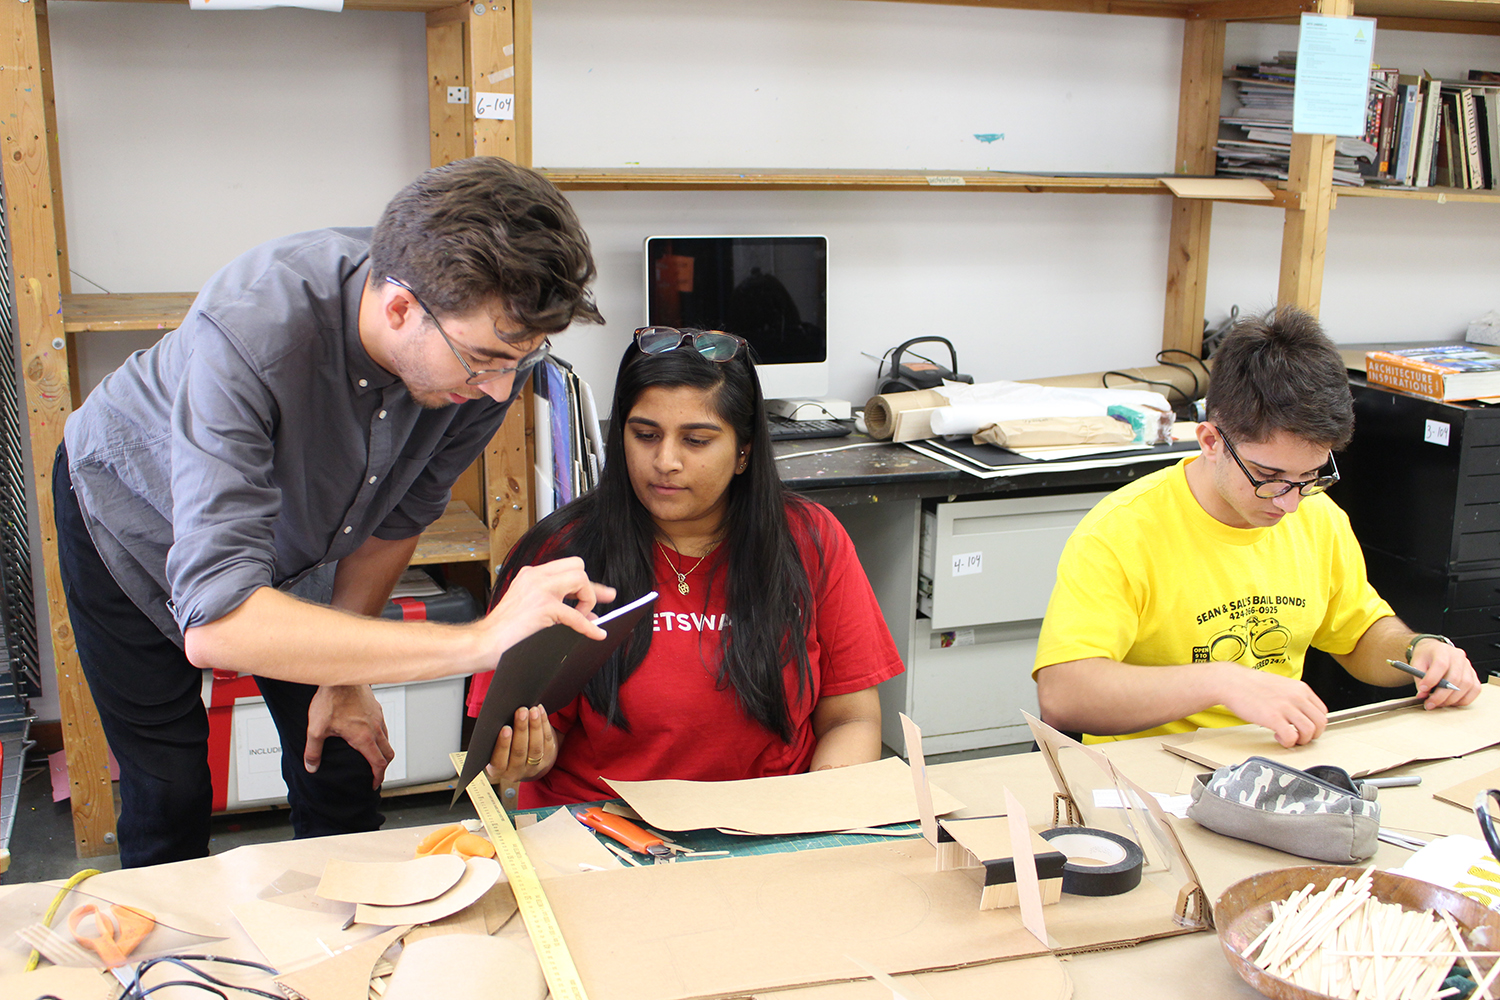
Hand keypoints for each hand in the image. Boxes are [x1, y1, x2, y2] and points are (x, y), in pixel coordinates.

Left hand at [305, 684, 395, 788]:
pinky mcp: (376, 707)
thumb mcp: (316, 729)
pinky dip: (380, 736)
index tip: (374, 784)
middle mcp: (375, 728)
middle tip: (377, 773)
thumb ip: (313, 751)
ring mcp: (378, 717)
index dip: (378, 777)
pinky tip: (369, 732)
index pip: (378, 763)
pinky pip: (383, 726)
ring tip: (373, 754)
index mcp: (363, 738)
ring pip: (387, 739)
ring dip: (383, 751)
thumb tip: (312, 766)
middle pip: (388, 753)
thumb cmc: (331, 699)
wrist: (342, 675)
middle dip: (384, 766)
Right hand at [483, 705, 557, 782]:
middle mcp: (516, 772)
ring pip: (536, 747)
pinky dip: (544, 724)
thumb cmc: (502, 748)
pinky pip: (547, 741)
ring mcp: (533, 767)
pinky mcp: (547, 759)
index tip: (505, 728)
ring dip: (535, 726)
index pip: (499, 760)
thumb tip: (501, 715)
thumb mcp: (493, 748)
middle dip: (521, 729)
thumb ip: (495, 738)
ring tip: (533, 710)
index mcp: (498, 770)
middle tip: (521, 712)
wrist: (523, 760)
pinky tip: (540, 711)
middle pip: (520, 751)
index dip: (503, 744)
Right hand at [485, 558, 616, 652]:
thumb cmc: (502, 631)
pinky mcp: (543, 607)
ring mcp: (539, 589)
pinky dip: (589, 627)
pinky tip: (596, 634)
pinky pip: (577, 615)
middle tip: (594, 606)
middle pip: (578, 566)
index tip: (599, 594)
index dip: (585, 583)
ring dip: (587, 601)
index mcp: (530, 575)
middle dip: (590, 588)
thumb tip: (588, 615)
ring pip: (580, 579)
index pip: (567, 567)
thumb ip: (557, 606)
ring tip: (581, 619)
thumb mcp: (530, 610)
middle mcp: (535, 576)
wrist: (482, 642)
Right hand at [1216, 664, 1328, 748]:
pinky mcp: (1274, 718)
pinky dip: (1287, 742)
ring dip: (1301, 740)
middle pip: (1320, 723)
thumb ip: (1294, 697)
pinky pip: (1291, 737)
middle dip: (1312, 735)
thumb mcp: (1281, 685)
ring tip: (1289, 738)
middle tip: (1300, 737)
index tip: (1306, 728)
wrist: (1231, 682)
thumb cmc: (1251, 684)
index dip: (1316, 724)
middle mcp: (1297, 697)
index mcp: (1300, 688)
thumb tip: (1302, 712)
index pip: (1322, 711)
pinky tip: (1278, 737)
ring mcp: (1286, 707)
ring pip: (1309, 732)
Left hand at [1409, 638, 1483, 708]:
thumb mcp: (1416, 663)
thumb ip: (1418, 679)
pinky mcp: (1473, 675)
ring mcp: (1468, 666)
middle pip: (1454, 678)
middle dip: (1441, 695)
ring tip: (1439, 703)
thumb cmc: (1426, 657)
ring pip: (1466, 685)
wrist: (1434, 651)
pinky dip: (1464, 699)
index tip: (1422, 690)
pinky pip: (1475, 690)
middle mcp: (1457, 656)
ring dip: (1452, 699)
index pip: (1440, 664)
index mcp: (1442, 650)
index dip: (1431, 679)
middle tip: (1430, 703)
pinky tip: (1452, 702)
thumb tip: (1422, 695)